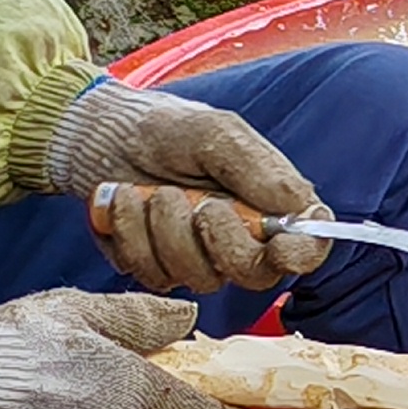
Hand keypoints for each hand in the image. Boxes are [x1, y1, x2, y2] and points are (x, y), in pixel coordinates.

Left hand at [45, 79, 334, 294]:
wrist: (102, 137)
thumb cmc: (166, 129)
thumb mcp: (215, 132)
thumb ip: (255, 167)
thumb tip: (297, 205)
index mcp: (272, 206)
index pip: (306, 247)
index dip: (300, 256)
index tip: (279, 248)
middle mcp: (243, 239)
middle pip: (254, 275)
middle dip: (219, 241)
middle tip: (192, 202)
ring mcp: (199, 259)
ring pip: (198, 279)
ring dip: (164, 231)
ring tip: (148, 192)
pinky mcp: (158, 269)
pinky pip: (152, 276)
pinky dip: (132, 236)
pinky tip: (125, 204)